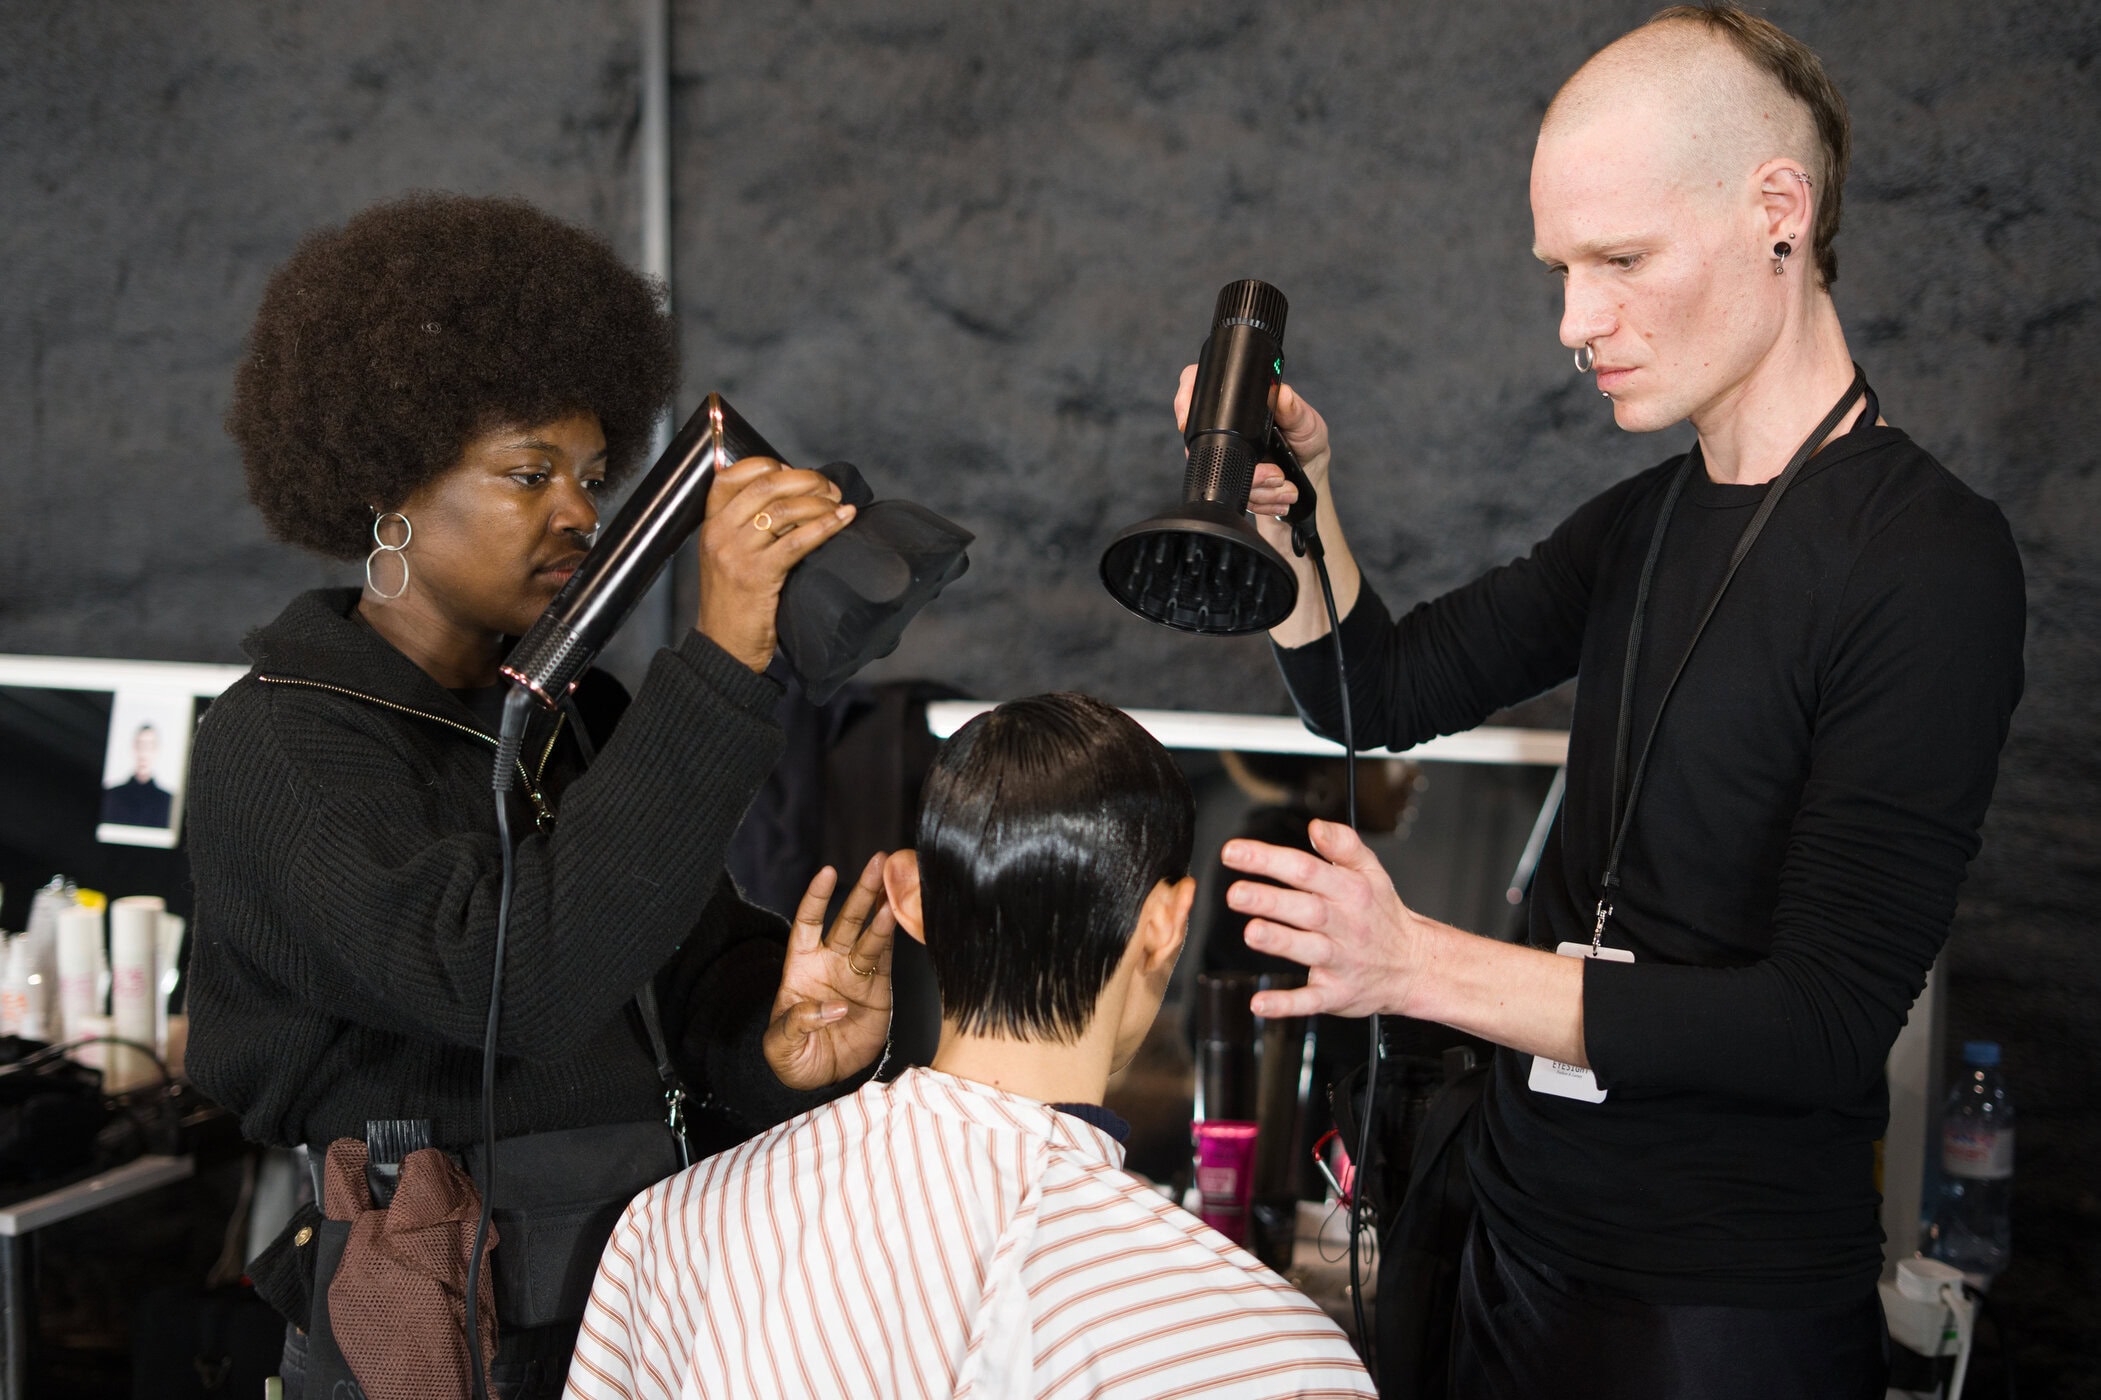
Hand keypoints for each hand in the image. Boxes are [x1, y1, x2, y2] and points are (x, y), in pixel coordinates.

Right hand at [696, 457, 855, 670]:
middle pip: (766, 485)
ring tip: (839, 505)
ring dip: (819, 502)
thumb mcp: (728, 557)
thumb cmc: (734, 602)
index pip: (732, 475)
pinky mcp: (758, 575)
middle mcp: (720, 534)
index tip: (795, 472)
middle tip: (830, 488)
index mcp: (710, 525)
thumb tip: (791, 495)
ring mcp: (736, 554)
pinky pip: (797, 541)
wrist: (723, 647)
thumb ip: (747, 527)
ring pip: (784, 509)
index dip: (769, 465)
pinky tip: (843, 521)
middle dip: (805, 480)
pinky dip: (825, 526)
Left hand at [764, 855, 895, 1090]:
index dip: (816, 897)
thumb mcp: (780, 1045)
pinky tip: (903, 916)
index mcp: (800, 967)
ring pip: (870, 934)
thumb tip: (832, 1007)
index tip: (827, 872)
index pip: (808, 923)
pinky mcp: (877, 989)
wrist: (821, 1080)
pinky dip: (895, 937)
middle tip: (879, 862)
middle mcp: (830, 963)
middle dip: (862, 891)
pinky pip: (887, 958)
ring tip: (897, 884)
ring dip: (883, 909)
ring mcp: (854, 974)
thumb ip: (799, 1021)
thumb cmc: (793, 1058)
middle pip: (846, 919)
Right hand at [1173, 365, 1333, 552]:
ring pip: (1221, 475)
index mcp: (1243, 404)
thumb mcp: (1307, 422)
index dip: (1185, 400)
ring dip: (1258, 488)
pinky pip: (1236, 497)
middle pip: (1203, 443)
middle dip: (1237, 465)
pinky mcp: (1233, 482)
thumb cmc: (1307, 440)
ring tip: (1284, 482)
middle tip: (1274, 473)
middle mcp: (1228, 429)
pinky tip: (1280, 495)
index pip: (1200, 390)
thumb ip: (1295, 410)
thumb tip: (1283, 394)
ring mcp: (1227, 455)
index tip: (1186, 419)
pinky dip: (1262, 500)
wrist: (1310, 476)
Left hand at [1220, 820, 1429, 1019]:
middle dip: (1270, 901)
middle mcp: (1345, 925)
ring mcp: (1341, 961)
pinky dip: (1285, 1004)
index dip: (1269, 860)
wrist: (1414, 966)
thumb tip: (1316, 826)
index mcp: (1350, 892)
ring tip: (1252, 932)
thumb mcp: (1373, 872)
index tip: (1234, 853)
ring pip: (1309, 950)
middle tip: (1236, 894)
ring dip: (1280, 942)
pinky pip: (1310, 999)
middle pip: (1306, 909)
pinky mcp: (1336, 994)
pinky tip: (1260, 1002)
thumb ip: (1344, 844)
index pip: (1306, 870)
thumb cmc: (1383, 915)